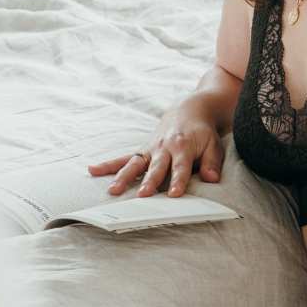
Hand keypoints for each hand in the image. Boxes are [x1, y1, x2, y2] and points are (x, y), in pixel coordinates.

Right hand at [87, 101, 224, 197]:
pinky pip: (123, 158)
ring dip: (124, 178)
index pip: (180, 167)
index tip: (173, 195)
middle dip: (149, 182)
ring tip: (113, 191)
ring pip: (135, 164)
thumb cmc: (203, 132)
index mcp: (182, 146)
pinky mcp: (142, 150)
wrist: (190, 110)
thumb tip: (212, 179)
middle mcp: (163, 148)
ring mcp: (150, 149)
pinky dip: (108, 165)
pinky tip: (93, 170)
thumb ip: (211, 163)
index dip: (177, 181)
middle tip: (143, 196)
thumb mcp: (213, 145)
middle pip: (156, 168)